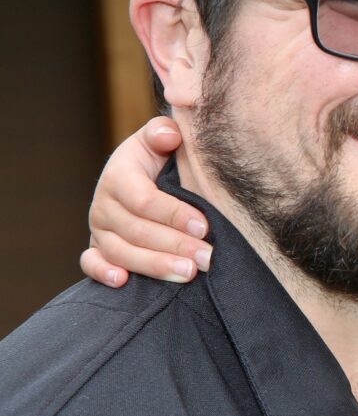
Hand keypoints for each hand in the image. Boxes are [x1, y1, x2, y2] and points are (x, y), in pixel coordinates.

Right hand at [81, 118, 211, 286]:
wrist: (147, 175)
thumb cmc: (162, 158)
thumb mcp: (163, 139)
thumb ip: (164, 133)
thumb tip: (170, 134)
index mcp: (119, 176)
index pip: (144, 200)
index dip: (174, 214)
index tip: (204, 226)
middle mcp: (104, 204)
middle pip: (136, 230)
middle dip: (174, 245)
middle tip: (207, 257)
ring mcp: (100, 228)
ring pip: (121, 252)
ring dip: (154, 265)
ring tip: (188, 273)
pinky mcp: (98, 248)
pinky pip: (92, 263)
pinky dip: (103, 273)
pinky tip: (123, 282)